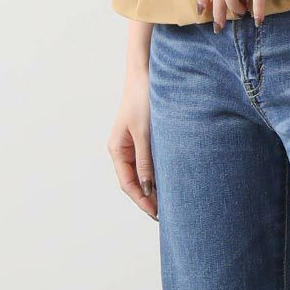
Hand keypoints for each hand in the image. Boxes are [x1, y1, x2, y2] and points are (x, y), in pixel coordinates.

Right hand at [107, 68, 157, 219]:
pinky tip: (172, 182)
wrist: (147, 73)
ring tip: (171, 204)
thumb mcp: (145, 133)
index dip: (142, 202)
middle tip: (168, 216)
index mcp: (117, 150)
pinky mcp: (146, 138)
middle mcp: (123, 150)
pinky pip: (151, 162)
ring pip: (143, 173)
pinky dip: (159, 174)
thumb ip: (146, 161)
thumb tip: (148, 189)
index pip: (128, 184)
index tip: (158, 215)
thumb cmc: (143, 99)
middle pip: (134, 182)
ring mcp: (134, 144)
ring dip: (155, 188)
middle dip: (149, 199)